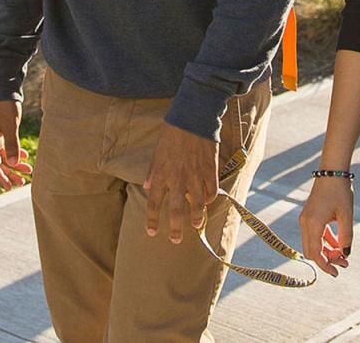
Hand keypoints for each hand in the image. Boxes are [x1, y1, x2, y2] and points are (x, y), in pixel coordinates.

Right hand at [0, 100, 31, 189]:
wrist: (4, 91)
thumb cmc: (5, 108)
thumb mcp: (10, 127)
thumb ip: (12, 145)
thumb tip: (14, 165)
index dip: (0, 177)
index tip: (9, 187)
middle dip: (9, 174)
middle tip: (21, 183)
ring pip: (4, 156)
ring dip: (15, 164)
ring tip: (28, 171)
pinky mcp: (1, 133)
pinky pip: (7, 148)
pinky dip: (15, 153)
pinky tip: (25, 156)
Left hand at [143, 123, 218, 243]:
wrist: (193, 118)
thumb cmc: (172, 133)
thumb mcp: (157, 151)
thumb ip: (153, 171)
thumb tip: (148, 186)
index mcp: (161, 174)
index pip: (154, 202)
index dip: (152, 219)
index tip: (151, 232)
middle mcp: (178, 179)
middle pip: (176, 210)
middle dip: (175, 228)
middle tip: (176, 240)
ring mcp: (195, 176)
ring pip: (197, 204)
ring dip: (196, 217)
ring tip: (196, 225)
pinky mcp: (210, 171)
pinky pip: (211, 191)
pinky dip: (209, 198)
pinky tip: (207, 202)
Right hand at [298, 175, 352, 276]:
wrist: (331, 172)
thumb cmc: (340, 192)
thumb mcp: (347, 215)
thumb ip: (346, 236)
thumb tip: (345, 254)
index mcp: (313, 223)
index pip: (315, 253)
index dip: (325, 265)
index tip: (337, 273)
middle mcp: (305, 223)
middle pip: (311, 251)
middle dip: (327, 260)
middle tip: (344, 263)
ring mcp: (305, 220)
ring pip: (312, 244)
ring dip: (326, 251)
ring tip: (343, 255)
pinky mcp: (308, 217)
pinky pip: (314, 235)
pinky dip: (324, 242)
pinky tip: (337, 244)